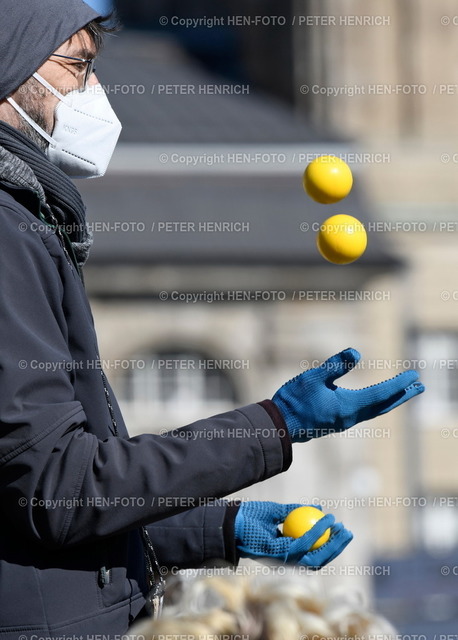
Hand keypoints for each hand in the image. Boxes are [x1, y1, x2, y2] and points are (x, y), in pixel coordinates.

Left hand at [234, 501, 352, 568]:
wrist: (230, 520)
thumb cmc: (250, 517)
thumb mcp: (276, 512)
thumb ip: (295, 511)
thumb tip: (317, 508)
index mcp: (287, 552)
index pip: (314, 553)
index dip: (331, 545)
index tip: (341, 529)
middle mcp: (287, 559)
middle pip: (318, 559)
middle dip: (336, 548)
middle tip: (348, 531)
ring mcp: (283, 559)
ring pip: (314, 556)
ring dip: (331, 543)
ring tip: (341, 527)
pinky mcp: (278, 554)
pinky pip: (302, 544)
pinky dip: (316, 533)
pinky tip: (324, 520)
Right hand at [272, 347, 424, 441]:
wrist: (277, 427)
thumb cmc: (293, 401)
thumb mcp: (312, 378)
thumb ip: (334, 366)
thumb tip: (356, 353)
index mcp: (347, 407)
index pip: (380, 394)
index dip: (398, 385)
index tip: (414, 376)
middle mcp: (350, 417)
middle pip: (383, 405)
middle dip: (402, 395)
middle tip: (420, 386)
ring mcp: (343, 421)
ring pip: (374, 410)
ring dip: (391, 400)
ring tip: (404, 392)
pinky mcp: (336, 421)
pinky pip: (364, 413)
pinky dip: (377, 404)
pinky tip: (374, 401)